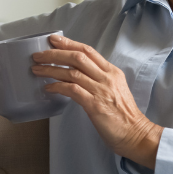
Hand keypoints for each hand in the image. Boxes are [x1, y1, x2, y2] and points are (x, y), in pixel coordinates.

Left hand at [32, 34, 161, 168]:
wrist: (135, 134)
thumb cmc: (123, 115)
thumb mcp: (114, 89)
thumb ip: (99, 80)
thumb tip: (76, 74)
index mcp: (112, 72)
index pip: (88, 51)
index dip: (69, 43)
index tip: (53, 40)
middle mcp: (107, 78)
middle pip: (77, 57)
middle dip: (55, 54)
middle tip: (38, 55)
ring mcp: (101, 90)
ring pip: (71, 72)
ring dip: (51, 69)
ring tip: (36, 70)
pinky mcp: (95, 105)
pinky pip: (71, 90)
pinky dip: (57, 87)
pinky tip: (47, 88)